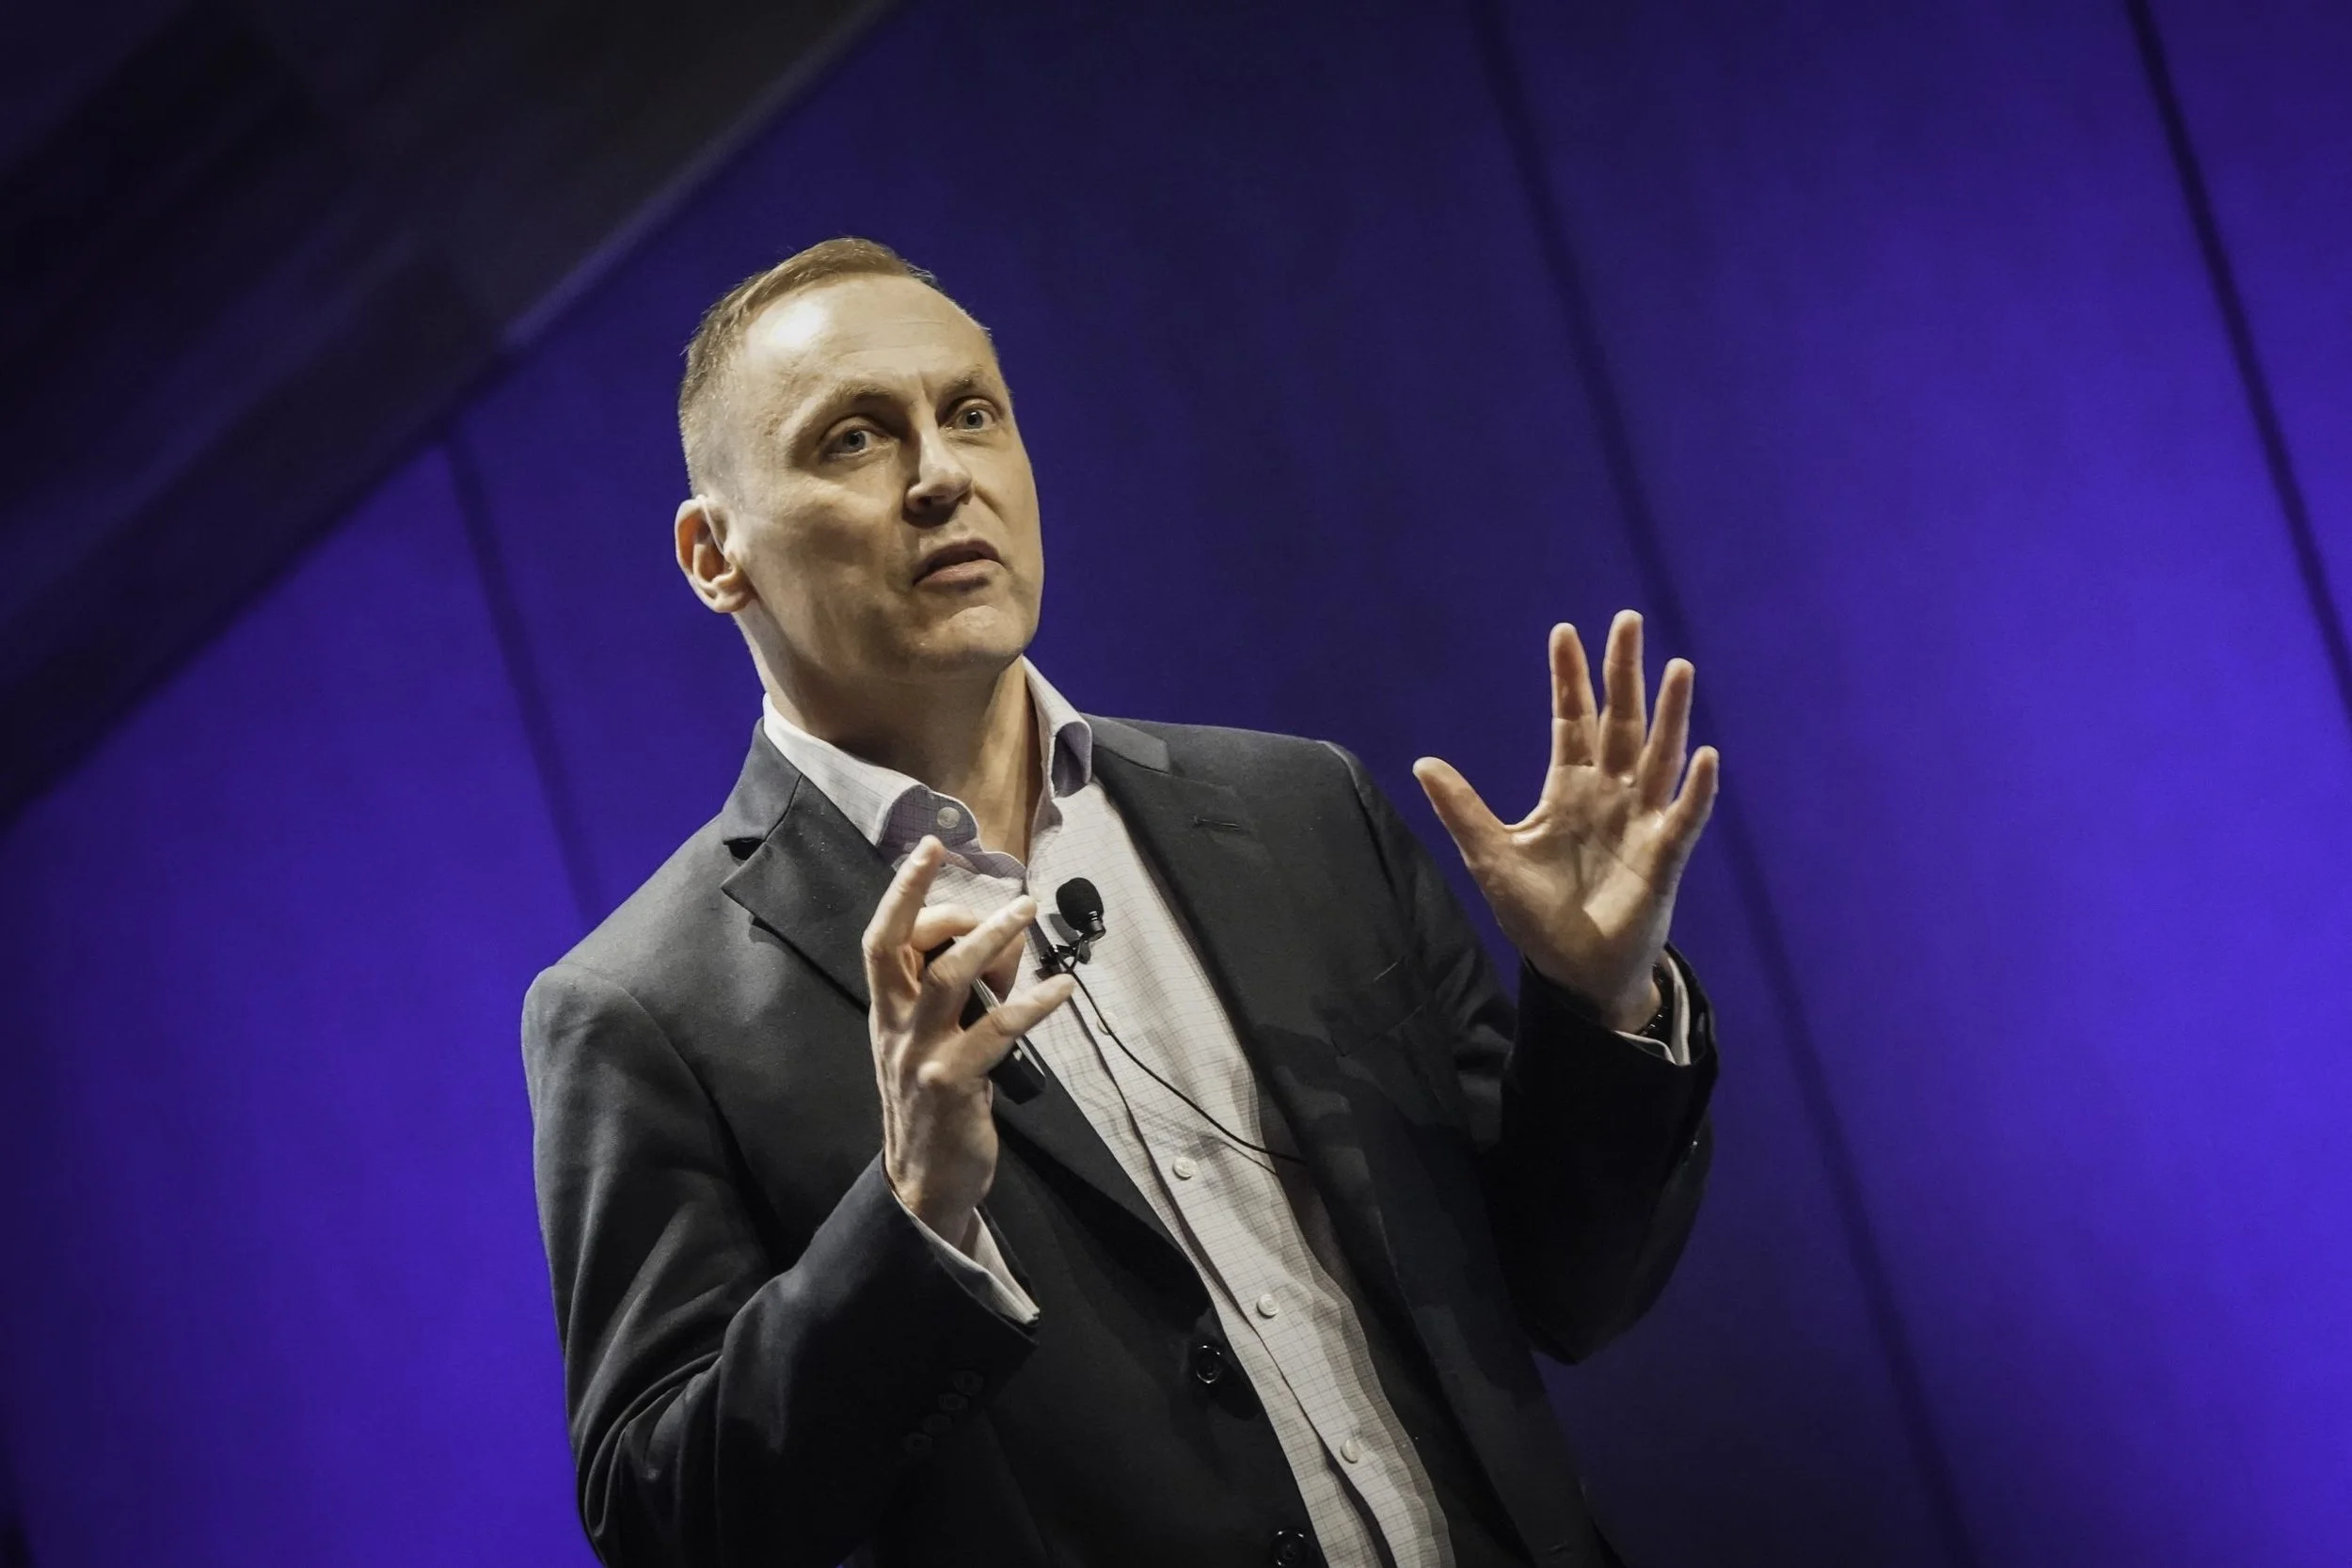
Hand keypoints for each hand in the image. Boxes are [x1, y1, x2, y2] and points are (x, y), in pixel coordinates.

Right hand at [862, 837, 1075, 1249]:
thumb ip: (963, 992)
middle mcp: (895, 1026)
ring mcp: (920, 1054)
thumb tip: (1002, 940)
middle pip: (899, 948)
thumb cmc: (936, 1103)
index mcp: (887, 1011)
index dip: (902, 891)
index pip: (881, 939)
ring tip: (1028, 915)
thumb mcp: (938, 1040)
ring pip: (948, 977)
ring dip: (992, 940)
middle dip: (938, 902)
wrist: (925, 1181)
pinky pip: (996, 1030)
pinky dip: (1033, 1005)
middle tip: (1003, 893)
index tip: (931, 849)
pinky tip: (1063, 991)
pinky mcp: (951, 1082)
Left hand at [1413, 612, 1719, 1030]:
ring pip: (1658, 756)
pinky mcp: (1664, 858)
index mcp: (1568, 789)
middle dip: (1622, 673)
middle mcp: (1609, 795)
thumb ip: (1464, 810)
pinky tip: (1706, 757)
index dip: (1568, 678)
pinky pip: (1684, 817)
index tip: (1564, 631)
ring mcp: (1640, 822)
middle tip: (1628, 620)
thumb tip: (1423, 763)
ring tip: (1676, 668)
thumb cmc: (1538, 916)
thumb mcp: (1492, 858)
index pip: (1570, 720)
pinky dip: (1696, 790)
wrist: (1575, 972)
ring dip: (1669, 715)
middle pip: (1619, 721)